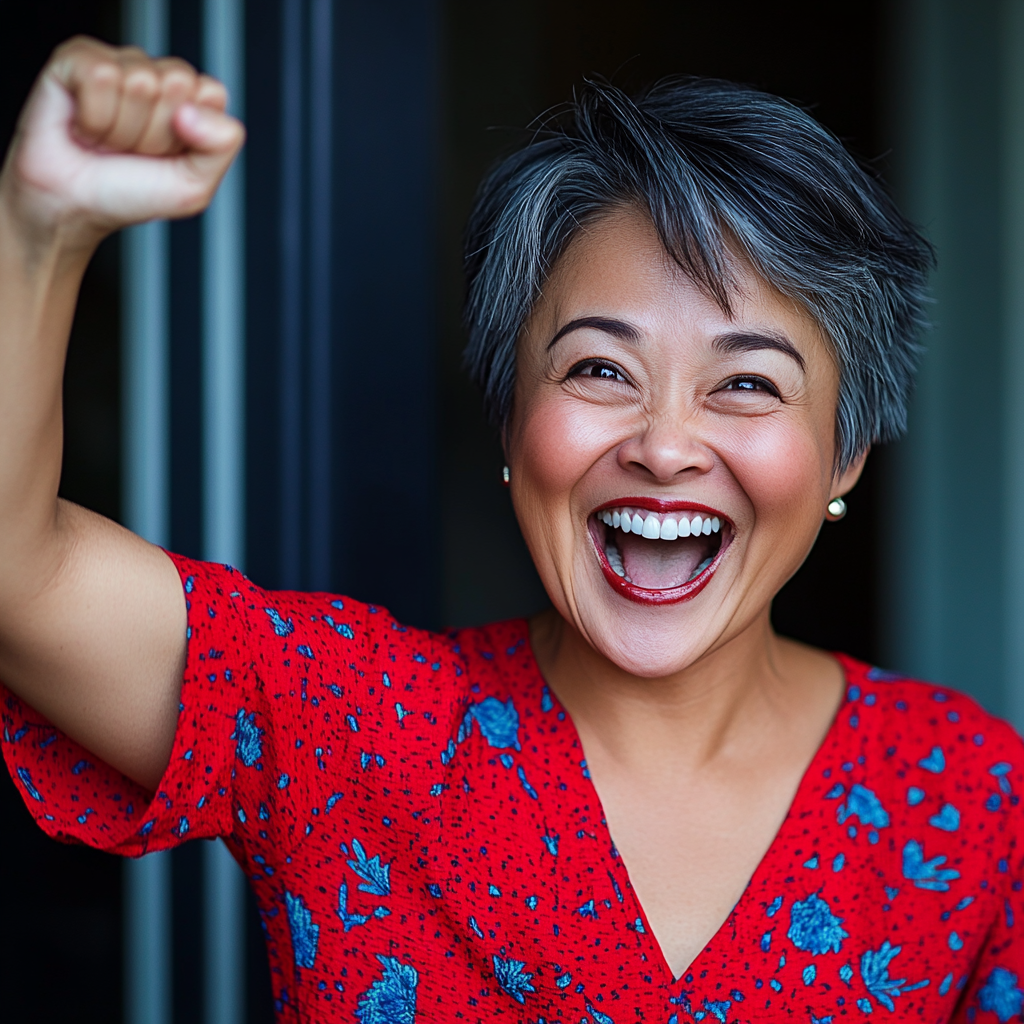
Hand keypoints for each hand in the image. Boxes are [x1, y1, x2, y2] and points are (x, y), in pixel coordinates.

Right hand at [0, 35, 244, 250]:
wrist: (76, 206)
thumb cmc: (132, 194)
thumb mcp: (195, 185)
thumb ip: (222, 145)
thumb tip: (192, 109)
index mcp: (191, 101)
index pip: (210, 93)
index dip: (191, 135)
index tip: (168, 154)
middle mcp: (157, 77)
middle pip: (176, 84)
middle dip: (156, 134)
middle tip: (135, 151)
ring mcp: (119, 64)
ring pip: (139, 83)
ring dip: (122, 130)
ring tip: (108, 143)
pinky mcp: (78, 59)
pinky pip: (101, 78)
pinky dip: (93, 118)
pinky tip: (85, 127)